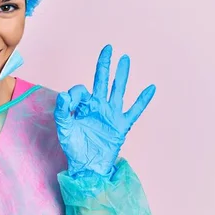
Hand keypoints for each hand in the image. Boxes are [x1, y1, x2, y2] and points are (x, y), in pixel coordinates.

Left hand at [54, 45, 155, 176]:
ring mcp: (111, 114)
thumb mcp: (64, 128)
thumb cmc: (74, 147)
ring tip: (125, 59)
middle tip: (108, 48)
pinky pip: (134, 110)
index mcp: (83, 106)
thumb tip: (65, 94)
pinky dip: (143, 100)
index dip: (75, 95)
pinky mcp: (121, 125)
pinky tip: (150, 88)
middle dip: (104, 64)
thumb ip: (63, 111)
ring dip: (121, 75)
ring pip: (118, 90)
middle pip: (102, 80)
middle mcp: (98, 106)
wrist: (88, 166)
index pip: (81, 90)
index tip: (71, 105)